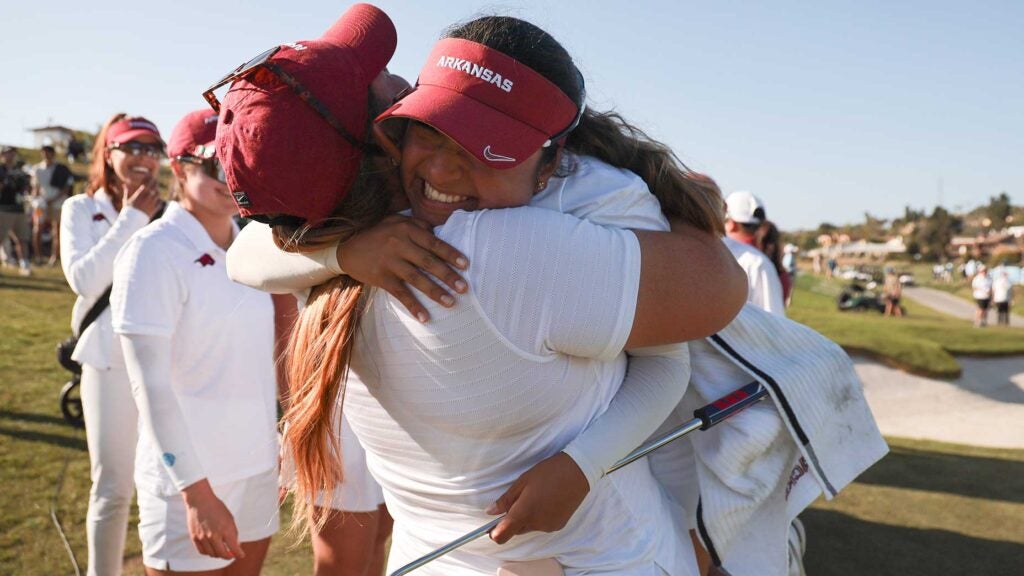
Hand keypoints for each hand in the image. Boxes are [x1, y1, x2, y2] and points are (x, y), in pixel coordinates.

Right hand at [123, 179, 161, 217]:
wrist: (131, 222)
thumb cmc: (127, 211)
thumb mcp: (125, 200)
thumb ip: (126, 192)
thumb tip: (123, 184)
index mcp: (138, 196)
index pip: (146, 185)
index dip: (149, 180)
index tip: (151, 177)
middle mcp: (145, 199)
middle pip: (153, 189)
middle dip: (155, 184)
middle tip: (155, 182)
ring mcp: (150, 204)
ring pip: (157, 195)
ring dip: (157, 192)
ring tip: (156, 191)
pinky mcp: (153, 210)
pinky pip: (159, 203)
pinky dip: (159, 200)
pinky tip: (157, 200)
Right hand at [181, 479, 244, 559]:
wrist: (200, 501)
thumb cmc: (217, 508)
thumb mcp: (230, 518)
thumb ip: (233, 533)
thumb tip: (235, 546)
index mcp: (225, 529)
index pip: (234, 548)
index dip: (239, 554)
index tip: (241, 555)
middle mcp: (214, 535)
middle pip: (222, 554)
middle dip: (228, 556)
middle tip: (231, 554)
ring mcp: (203, 537)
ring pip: (212, 554)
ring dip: (218, 554)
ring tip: (221, 550)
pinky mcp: (194, 538)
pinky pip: (202, 551)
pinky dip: (208, 552)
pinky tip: (212, 549)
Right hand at [338, 214, 468, 321]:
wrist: (347, 247)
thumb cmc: (378, 234)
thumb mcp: (396, 221)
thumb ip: (418, 225)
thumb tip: (440, 232)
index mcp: (406, 229)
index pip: (434, 243)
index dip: (450, 254)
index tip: (466, 265)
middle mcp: (399, 245)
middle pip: (428, 262)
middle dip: (448, 275)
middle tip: (464, 288)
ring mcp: (389, 262)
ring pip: (416, 279)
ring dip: (435, 292)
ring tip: (451, 302)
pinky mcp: (381, 277)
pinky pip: (400, 294)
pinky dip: (412, 306)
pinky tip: (425, 317)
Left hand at [486, 452, 589, 544]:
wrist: (579, 471)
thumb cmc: (549, 472)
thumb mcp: (523, 481)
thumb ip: (506, 499)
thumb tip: (490, 512)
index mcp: (524, 512)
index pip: (502, 535)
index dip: (494, 532)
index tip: (491, 525)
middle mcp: (536, 524)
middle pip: (515, 531)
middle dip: (511, 521)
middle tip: (516, 501)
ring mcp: (548, 526)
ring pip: (529, 528)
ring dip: (526, 518)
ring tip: (534, 497)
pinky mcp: (559, 526)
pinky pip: (542, 526)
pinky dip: (539, 518)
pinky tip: (545, 501)